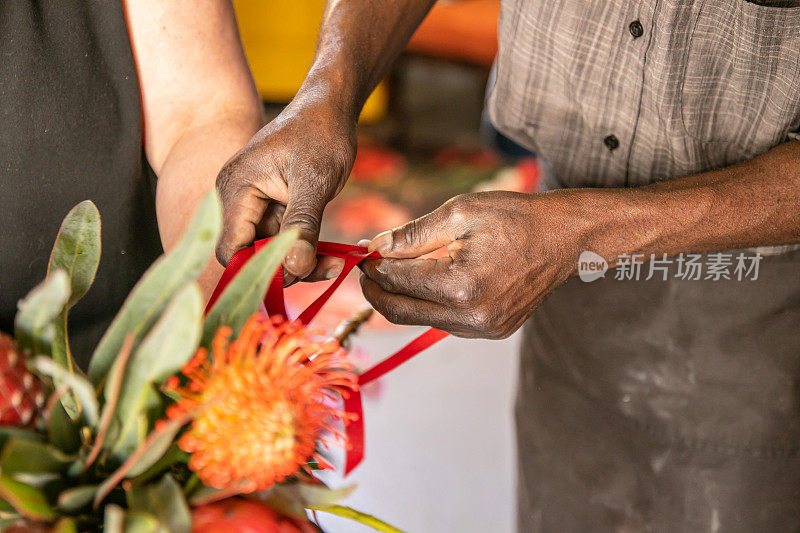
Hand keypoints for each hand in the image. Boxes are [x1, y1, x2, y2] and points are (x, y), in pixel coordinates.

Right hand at [215, 95, 355, 280]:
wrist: (330, 109)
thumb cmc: (321, 134)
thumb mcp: (315, 181)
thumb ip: (303, 225)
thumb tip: (295, 268)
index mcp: (235, 189)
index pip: (229, 248)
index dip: (258, 269)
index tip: (296, 274)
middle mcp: (237, 199)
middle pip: (249, 255)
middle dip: (286, 268)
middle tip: (327, 267)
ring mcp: (254, 206)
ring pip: (270, 253)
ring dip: (301, 263)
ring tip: (336, 261)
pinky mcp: (272, 210)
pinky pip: (283, 242)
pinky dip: (305, 251)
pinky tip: (331, 255)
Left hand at [358, 191, 586, 338]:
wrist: (566, 238)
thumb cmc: (516, 218)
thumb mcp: (459, 213)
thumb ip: (412, 234)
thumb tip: (376, 247)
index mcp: (461, 286)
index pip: (397, 281)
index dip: (374, 267)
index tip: (363, 253)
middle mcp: (471, 317)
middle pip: (401, 312)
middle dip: (377, 290)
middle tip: (368, 269)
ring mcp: (483, 329)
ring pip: (422, 320)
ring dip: (403, 298)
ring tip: (397, 271)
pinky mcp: (492, 332)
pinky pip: (445, 323)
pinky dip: (429, 305)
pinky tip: (428, 282)